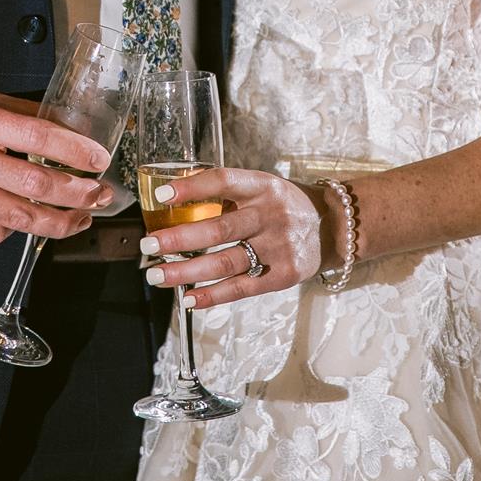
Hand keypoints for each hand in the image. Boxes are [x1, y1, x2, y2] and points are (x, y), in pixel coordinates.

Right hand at [0, 92, 113, 244]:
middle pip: (37, 183)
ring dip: (60, 222)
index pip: (38, 136)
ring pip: (21, 218)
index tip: (101, 159)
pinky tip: (29, 221)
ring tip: (82, 217)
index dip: (76, 150)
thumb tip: (63, 126)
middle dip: (79, 193)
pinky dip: (16, 228)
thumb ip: (15, 114)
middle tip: (102, 195)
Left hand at [138, 167, 324, 309]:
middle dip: (179, 238)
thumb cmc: (283, 205)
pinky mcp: (284, 275)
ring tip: (158, 275)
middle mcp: (271, 214)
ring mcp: (279, 247)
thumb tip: (176, 197)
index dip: (193, 187)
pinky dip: (212, 295)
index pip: (224, 181)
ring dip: (187, 271)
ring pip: (225, 262)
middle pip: (219, 228)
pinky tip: (188, 298)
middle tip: (148, 245)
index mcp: (262, 186)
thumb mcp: (262, 187)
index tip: (163, 195)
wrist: (332, 228)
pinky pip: (242, 288)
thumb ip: (227, 193)